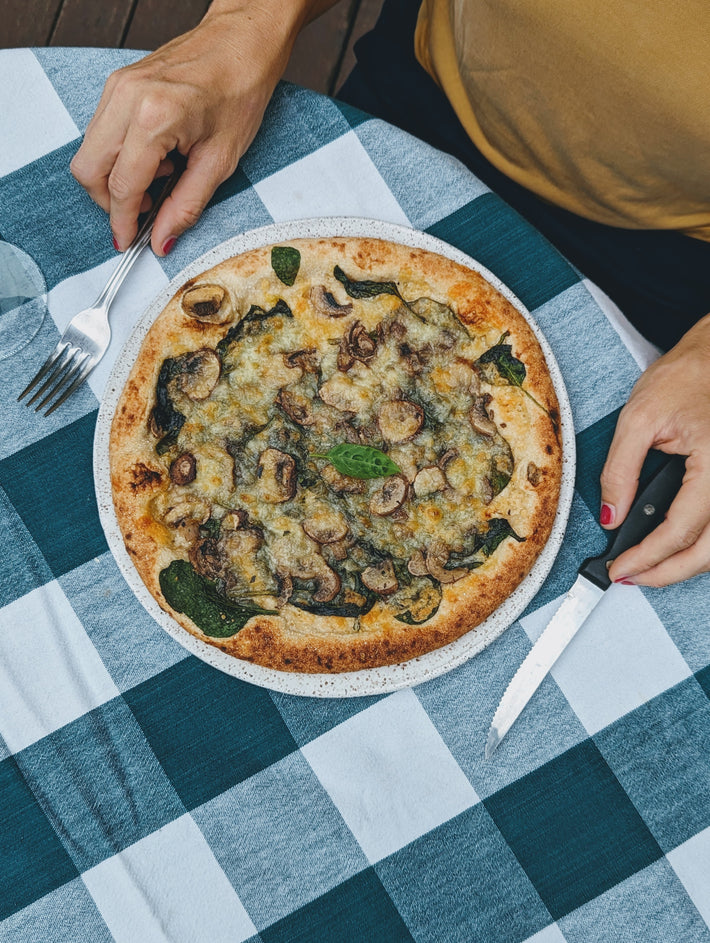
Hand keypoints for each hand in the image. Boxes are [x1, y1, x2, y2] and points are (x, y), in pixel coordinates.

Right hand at [70, 2, 307, 254]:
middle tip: (145, 212)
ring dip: (116, 177)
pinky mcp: (118, 83)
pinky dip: (120, 156)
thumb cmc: (240, 93)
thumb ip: (186, 206)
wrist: (242, 43)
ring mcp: (117, 87)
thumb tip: (162, 240)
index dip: (122, 221)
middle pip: (88, 169)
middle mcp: (126, 98)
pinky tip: (156, 155)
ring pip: (89, 151)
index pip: (121, 186)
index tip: (128, 242)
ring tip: (162, 175)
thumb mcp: (220, 162)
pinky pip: (100, 132)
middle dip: (109, 202)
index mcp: (154, 118)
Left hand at [601, 313, 709, 585]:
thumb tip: (610, 516)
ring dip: (688, 563)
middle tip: (633, 578)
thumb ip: (620, 471)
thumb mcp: (638, 418)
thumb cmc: (687, 377)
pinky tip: (678, 545)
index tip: (621, 568)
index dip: (647, 557)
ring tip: (651, 566)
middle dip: (668, 573)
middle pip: (708, 551)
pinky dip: (702, 543)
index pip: (680, 530)